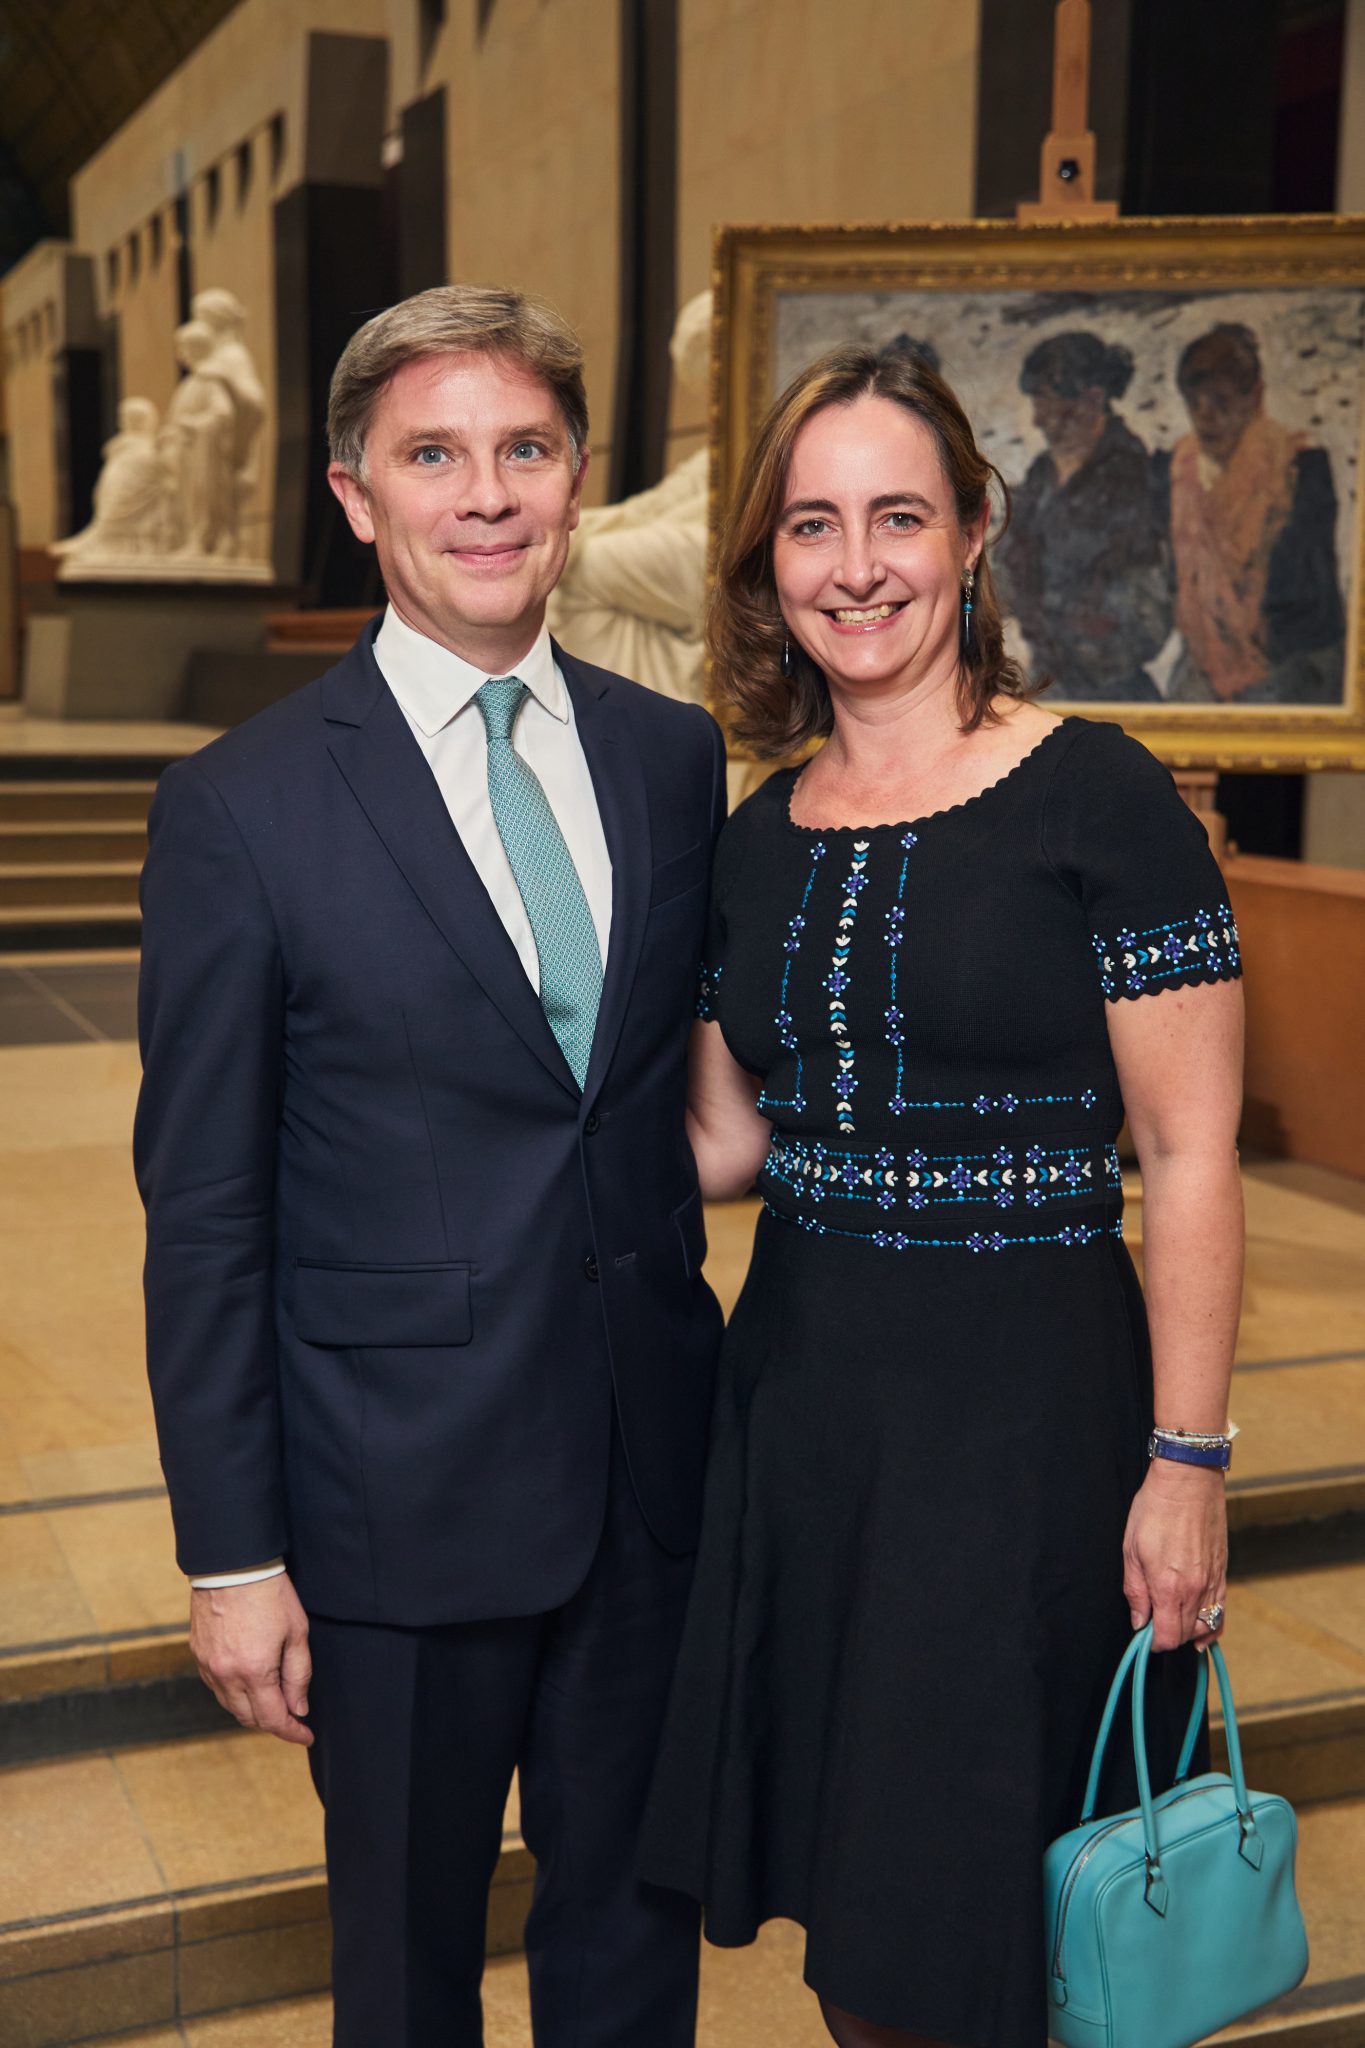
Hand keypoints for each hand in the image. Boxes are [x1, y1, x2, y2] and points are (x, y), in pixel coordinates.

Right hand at [189, 1573, 312, 1744]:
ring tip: (273, 1699)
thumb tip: (298, 1708)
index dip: (292, 1732)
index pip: (273, 1719)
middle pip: (249, 1718)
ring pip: (230, 1705)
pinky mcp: (197, 1654)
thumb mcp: (296, 1632)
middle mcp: (226, 1675)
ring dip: (252, 1709)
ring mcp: (208, 1666)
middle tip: (293, 1716)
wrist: (232, 1564)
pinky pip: (216, 1687)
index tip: (306, 1735)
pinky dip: (233, 1693)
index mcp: (254, 1672)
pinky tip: (248, 1682)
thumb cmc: (270, 1593)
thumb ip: (298, 1675)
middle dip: (272, 1722)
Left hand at [1122, 1461, 1227, 1652]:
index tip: (1145, 1635)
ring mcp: (1213, 1581)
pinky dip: (1213, 1622)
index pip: (1168, 1637)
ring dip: (1190, 1631)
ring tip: (1174, 1623)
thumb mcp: (1131, 1549)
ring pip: (1206, 1625)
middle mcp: (1195, 1589)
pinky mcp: (1223, 1571)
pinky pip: (1222, 1609)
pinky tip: (1202, 1627)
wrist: (1188, 1481)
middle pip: (1186, 1634)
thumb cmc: (1155, 1509)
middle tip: (1154, 1624)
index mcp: (1168, 1586)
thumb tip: (1139, 1620)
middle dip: (1169, 1636)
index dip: (1154, 1642)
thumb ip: (1135, 1590)